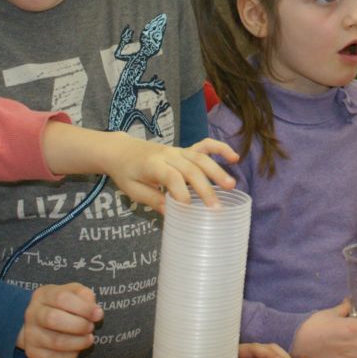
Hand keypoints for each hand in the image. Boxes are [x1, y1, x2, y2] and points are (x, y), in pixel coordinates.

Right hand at [17, 283, 102, 357]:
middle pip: (53, 319)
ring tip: (88, 339)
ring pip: (54, 341)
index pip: (62, 298)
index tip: (98, 315)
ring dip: (78, 342)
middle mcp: (32, 313)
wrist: (40, 322)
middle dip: (79, 325)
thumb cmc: (63, 304)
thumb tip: (96, 312)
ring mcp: (30, 334)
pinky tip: (76, 350)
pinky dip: (69, 356)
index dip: (83, 307)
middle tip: (91, 327)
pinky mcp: (32, 352)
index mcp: (43, 295)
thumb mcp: (74, 292)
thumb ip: (85, 296)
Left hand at [41, 123, 237, 212]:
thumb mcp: (132, 190)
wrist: (121, 150)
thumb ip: (152, 199)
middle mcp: (168, 155)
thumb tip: (170, 212)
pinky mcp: (184, 149)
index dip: (181, 192)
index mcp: (153, 165)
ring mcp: (178, 150)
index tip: (188, 209)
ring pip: (201, 158)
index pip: (171, 177)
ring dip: (217, 171)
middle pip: (190, 169)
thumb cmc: (126, 172)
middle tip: (216, 207)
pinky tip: (234, 157)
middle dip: (205, 188)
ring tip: (231, 186)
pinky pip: (205, 145)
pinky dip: (220, 148)